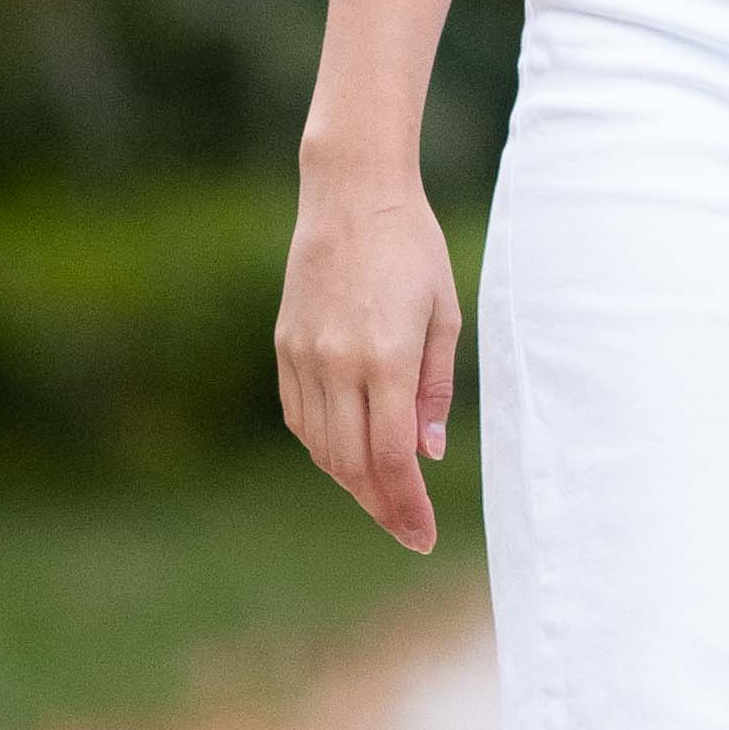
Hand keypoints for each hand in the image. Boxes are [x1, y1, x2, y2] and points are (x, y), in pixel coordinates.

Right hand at [279, 153, 463, 552]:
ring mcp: (303, 356)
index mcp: (384, 356)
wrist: (352, 195)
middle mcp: (337, 363)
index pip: (390, 457)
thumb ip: (435, 387)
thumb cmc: (412, 248)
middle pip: (352, 464)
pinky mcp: (285, 346)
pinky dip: (322, 446)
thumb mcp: (443, 313)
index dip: (406, 504)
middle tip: (408, 530)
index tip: (423, 534)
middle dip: (382, 506)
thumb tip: (428, 453)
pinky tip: (347, 455)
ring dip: (352, 481)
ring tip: (384, 498)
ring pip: (321, 446)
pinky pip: (299, 417)